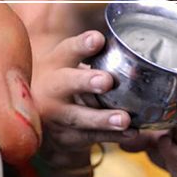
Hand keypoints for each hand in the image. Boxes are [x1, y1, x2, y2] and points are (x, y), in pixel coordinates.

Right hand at [32, 30, 136, 151]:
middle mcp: (51, 88)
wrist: (41, 119)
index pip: (68, 50)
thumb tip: (135, 55)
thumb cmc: (68, 84)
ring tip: (124, 119)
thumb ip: (97, 57)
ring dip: (102, 119)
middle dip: (85, 82)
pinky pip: (89, 137)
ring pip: (78, 117)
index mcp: (57, 63)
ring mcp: (55, 115)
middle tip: (106, 81)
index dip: (82, 45)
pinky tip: (130, 133)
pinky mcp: (64, 136)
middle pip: (66, 83)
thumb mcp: (71, 65)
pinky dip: (111, 136)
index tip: (98, 40)